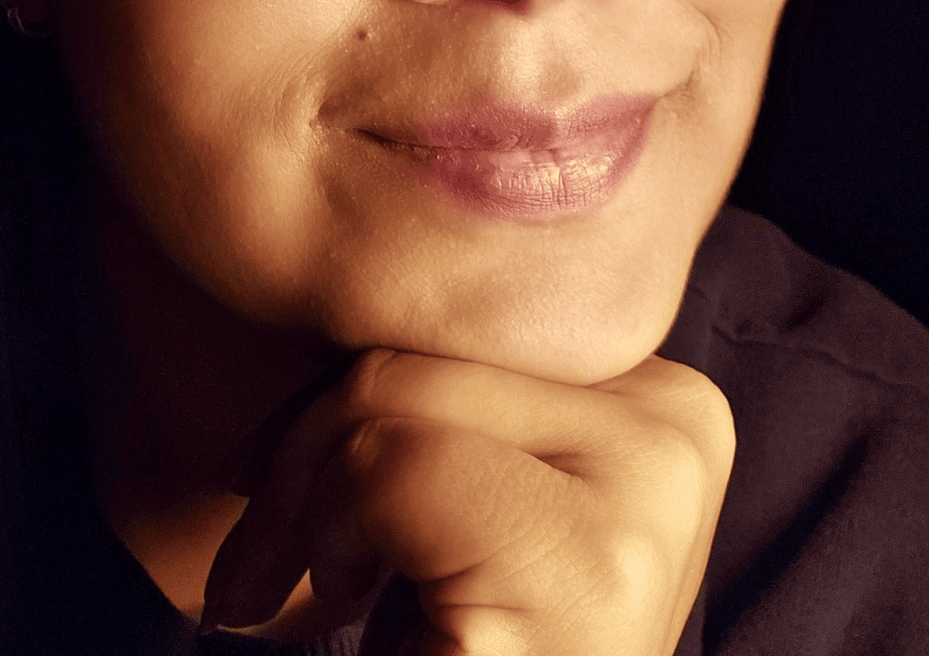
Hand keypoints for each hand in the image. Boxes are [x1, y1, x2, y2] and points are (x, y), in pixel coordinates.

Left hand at [200, 349, 735, 655]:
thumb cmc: (480, 647)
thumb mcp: (462, 503)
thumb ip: (430, 400)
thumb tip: (316, 306)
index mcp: (664, 396)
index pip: (462, 321)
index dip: (346, 395)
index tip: (273, 482)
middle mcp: (678, 422)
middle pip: (426, 344)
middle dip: (304, 443)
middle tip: (250, 563)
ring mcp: (648, 486)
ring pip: (391, 391)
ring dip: (303, 498)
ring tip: (311, 592)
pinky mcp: (588, 561)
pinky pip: (389, 468)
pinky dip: (331, 534)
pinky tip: (359, 612)